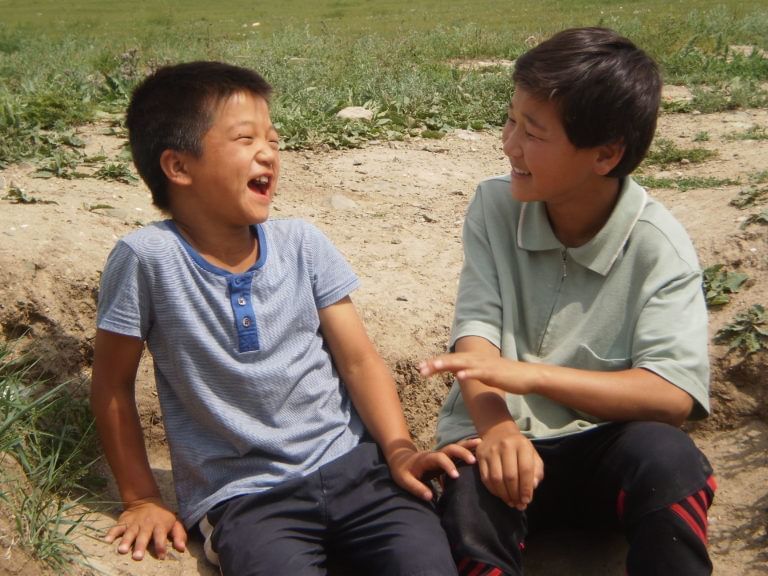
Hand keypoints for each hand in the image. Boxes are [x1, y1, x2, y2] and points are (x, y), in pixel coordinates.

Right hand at [104, 497, 186, 560]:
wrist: (146, 500)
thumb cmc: (162, 516)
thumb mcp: (174, 522)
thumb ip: (179, 535)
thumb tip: (182, 549)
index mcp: (160, 525)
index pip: (161, 536)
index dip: (161, 546)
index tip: (161, 557)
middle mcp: (146, 524)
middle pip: (143, 536)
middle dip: (140, 546)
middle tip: (137, 557)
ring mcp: (134, 523)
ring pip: (129, 533)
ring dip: (126, 542)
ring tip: (122, 551)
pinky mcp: (124, 521)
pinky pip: (116, 527)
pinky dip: (111, 533)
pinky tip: (106, 540)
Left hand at [386, 442, 477, 500]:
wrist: (400, 459)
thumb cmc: (402, 471)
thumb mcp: (404, 481)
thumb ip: (416, 488)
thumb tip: (431, 497)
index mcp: (426, 459)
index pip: (439, 459)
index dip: (448, 466)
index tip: (456, 476)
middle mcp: (436, 454)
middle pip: (450, 448)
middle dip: (462, 452)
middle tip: (474, 461)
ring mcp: (441, 454)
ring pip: (456, 447)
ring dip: (468, 445)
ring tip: (482, 444)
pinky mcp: (445, 457)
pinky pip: (457, 452)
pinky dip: (468, 448)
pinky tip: (480, 449)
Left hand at [419, 353, 536, 394]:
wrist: (527, 376)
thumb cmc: (506, 376)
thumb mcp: (484, 374)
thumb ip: (471, 372)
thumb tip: (459, 373)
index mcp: (473, 360)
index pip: (450, 360)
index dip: (435, 363)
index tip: (420, 368)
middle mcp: (476, 359)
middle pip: (452, 360)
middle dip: (435, 364)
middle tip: (419, 368)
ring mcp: (484, 365)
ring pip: (462, 364)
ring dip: (447, 364)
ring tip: (432, 367)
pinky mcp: (493, 373)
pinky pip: (479, 373)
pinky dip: (468, 373)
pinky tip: (459, 376)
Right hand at [475, 421, 543, 509]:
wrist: (498, 431)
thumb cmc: (519, 447)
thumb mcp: (532, 455)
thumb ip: (536, 471)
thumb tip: (533, 487)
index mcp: (522, 445)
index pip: (525, 469)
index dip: (526, 488)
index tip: (527, 500)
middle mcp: (505, 446)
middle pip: (510, 476)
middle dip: (515, 494)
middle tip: (518, 504)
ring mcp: (491, 451)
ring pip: (496, 479)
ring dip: (504, 495)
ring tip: (510, 502)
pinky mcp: (480, 456)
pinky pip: (485, 478)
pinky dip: (493, 490)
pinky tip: (500, 495)